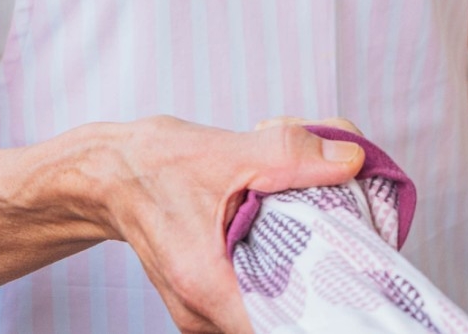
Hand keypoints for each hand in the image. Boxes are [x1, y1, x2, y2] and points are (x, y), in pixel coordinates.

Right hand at [95, 117, 365, 332]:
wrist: (112, 172)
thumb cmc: (159, 164)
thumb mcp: (231, 150)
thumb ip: (293, 154)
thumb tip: (353, 159)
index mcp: (206, 286)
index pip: (280, 328)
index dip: (323, 311)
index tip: (355, 280)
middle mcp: (200, 313)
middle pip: (279, 321)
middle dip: (317, 284)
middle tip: (344, 243)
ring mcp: (200, 311)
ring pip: (267, 310)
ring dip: (296, 275)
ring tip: (311, 231)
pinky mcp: (205, 298)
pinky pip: (253, 297)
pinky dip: (276, 269)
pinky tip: (285, 233)